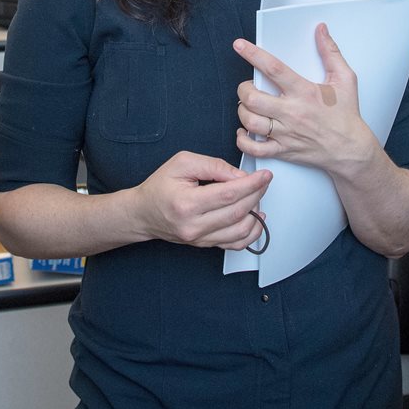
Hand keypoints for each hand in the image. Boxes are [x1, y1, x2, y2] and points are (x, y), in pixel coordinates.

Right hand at [134, 150, 269, 249]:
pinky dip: (251, 232)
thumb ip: (213, 166)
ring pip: (240, 231)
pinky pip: (235, 244)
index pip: (228, 195)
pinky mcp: (204, 245)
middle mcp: (193, 226)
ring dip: (256, 213)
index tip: (265, 175)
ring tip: (256, 197)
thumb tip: (239, 176)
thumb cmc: (160, 187)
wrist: (143, 212)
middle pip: (237, 212)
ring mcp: (199, 239)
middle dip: (257, 194)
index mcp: (186, 204)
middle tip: (263, 182)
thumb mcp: (182, 163)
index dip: (251, 184)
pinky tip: (255, 219)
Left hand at [232, 23, 377, 175]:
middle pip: (253, 98)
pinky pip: (254, 148)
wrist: (350, 149)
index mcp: (305, 92)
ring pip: (250, 121)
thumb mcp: (345, 79)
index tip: (240, 46)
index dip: (253, 54)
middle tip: (247, 86)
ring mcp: (286, 133)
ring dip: (242, 111)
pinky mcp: (283, 150)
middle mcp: (292, 112)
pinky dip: (243, 139)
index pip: (274, 69)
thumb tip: (321, 31)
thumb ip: (331, 52)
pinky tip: (244, 131)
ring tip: (248, 106)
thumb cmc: (346, 115)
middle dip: (243, 89)